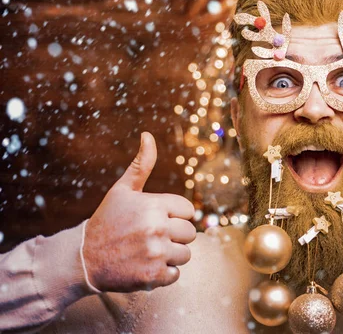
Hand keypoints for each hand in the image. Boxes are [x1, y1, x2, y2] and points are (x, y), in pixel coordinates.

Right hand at [83, 132, 195, 291]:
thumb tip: (148, 135)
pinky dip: (162, 274)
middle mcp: (157, 228)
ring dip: (170, 255)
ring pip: (185, 254)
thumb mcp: (122, 190)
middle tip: (150, 238)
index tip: (156, 220)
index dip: (175, 216)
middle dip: (174, 236)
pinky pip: (176, 274)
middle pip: (190, 233)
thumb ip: (141, 164)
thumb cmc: (107, 221)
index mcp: (154, 205)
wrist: (83, 259)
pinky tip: (143, 265)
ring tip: (146, 251)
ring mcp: (156, 252)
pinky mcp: (154, 276)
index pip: (189, 211)